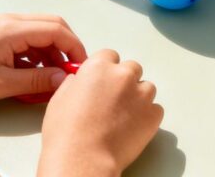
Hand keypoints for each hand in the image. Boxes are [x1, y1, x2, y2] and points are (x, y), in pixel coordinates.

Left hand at [0, 14, 86, 103]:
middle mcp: (11, 21)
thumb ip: (36, 81)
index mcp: (13, 29)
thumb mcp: (2, 84)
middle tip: (70, 69)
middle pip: (53, 25)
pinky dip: (38, 52)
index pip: (57, 30)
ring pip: (41, 30)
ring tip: (52, 75)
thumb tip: (63, 78)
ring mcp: (4, 25)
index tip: (80, 67)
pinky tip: (35, 72)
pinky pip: (29, 37)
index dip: (74, 48)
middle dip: (66, 46)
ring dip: (52, 50)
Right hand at [39, 50, 162, 176]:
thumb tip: (79, 81)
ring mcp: (141, 94)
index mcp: (99, 67)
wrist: (83, 159)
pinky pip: (155, 109)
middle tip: (113, 102)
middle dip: (124, 82)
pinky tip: (132, 128)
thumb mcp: (59, 99)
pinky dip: (147, 116)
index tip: (103, 82)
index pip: (109, 56)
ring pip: (146, 88)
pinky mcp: (153, 114)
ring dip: (138, 97)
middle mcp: (123, 75)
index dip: (106, 70)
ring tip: (123, 117)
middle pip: (131, 69)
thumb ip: (75, 83)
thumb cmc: (66, 133)